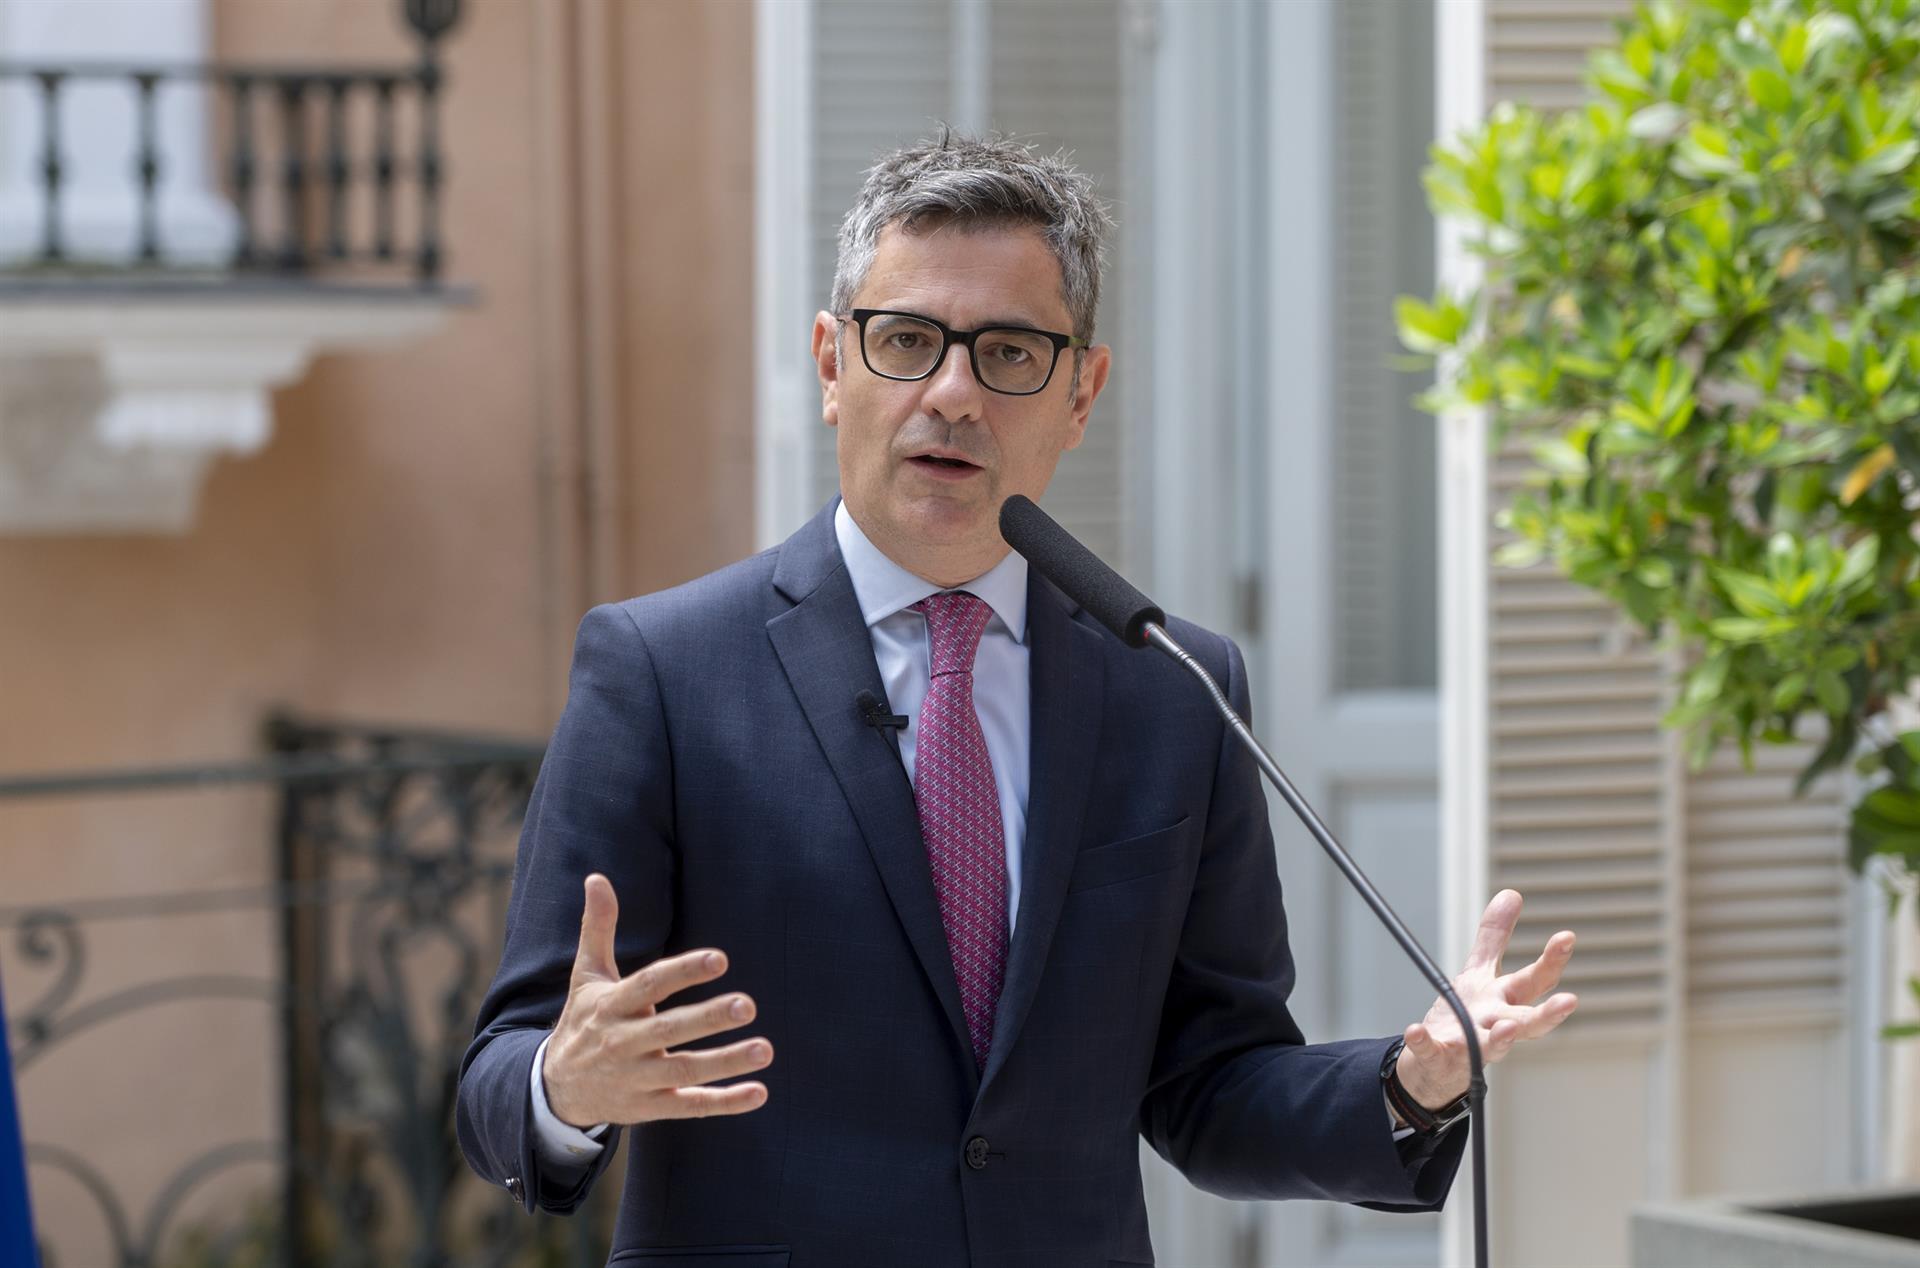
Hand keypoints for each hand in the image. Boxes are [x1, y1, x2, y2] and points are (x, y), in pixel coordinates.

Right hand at [542, 873, 773, 1127]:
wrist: (556, 1089)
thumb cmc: (585, 1020)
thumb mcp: (586, 975)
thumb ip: (597, 928)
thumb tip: (596, 878)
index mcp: (611, 1006)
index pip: (649, 985)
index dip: (683, 972)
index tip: (719, 959)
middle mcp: (623, 1043)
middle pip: (669, 1030)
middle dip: (708, 1019)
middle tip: (749, 1005)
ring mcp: (637, 1079)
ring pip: (684, 1071)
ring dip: (726, 1062)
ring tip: (766, 1049)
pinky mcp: (650, 1107)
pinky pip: (690, 1106)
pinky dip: (724, 1102)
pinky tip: (759, 1092)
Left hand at [1395, 889, 1576, 1110]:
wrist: (1437, 1064)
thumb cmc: (1469, 1015)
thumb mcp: (1480, 972)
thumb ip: (1495, 937)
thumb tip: (1511, 893)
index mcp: (1505, 1001)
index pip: (1534, 981)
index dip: (1551, 959)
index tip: (1566, 936)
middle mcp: (1494, 1024)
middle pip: (1525, 1019)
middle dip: (1547, 1013)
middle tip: (1570, 1001)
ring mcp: (1469, 1044)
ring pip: (1490, 1045)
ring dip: (1500, 1037)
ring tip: (1507, 1027)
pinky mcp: (1438, 1057)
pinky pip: (1431, 1050)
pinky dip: (1422, 1041)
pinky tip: (1414, 1029)